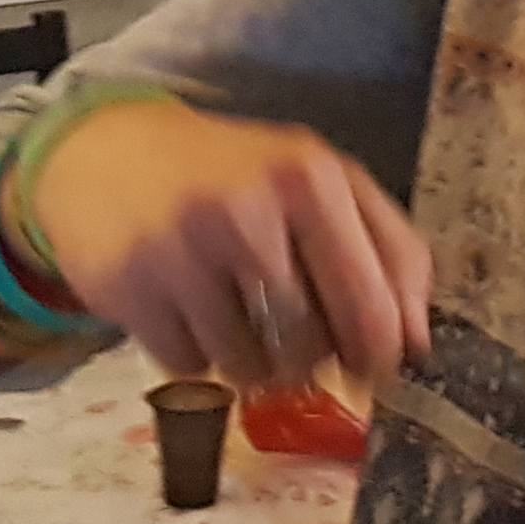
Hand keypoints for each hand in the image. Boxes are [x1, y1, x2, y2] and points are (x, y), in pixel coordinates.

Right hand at [29, 101, 431, 391]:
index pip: (372, 305)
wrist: (106, 153)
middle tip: (293, 337)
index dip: (380, 356)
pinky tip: (186, 309)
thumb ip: (388, 250)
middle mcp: (248, 211)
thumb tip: (418, 346)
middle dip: (311, 360)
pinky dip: (196, 356)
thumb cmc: (233, 175)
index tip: (374, 370)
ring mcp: (184, 252)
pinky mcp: (132, 290)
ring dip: (252, 362)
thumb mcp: (320, 182)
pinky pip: (192, 368)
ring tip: (234, 312)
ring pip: (252, 368)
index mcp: (312, 181)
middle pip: (312, 347)